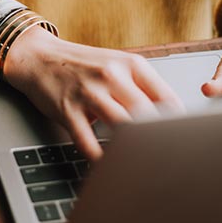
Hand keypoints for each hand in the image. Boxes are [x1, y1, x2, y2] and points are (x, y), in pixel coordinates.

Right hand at [4, 27, 183, 160]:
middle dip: (158, 139)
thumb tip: (171, 118)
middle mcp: (111, 76)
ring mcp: (88, 93)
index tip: (182, 140)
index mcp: (131, 64)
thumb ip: (142, 87)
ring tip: (140, 165)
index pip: (167, 98)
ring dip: (132, 149)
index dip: (178, 124)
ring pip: (122, 127)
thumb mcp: (116, 65)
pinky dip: (99, 158)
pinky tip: (107, 165)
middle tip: (165, 158)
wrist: (39, 57)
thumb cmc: (82, 65)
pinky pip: (87, 141)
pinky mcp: (67, 110)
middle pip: (147, 115)